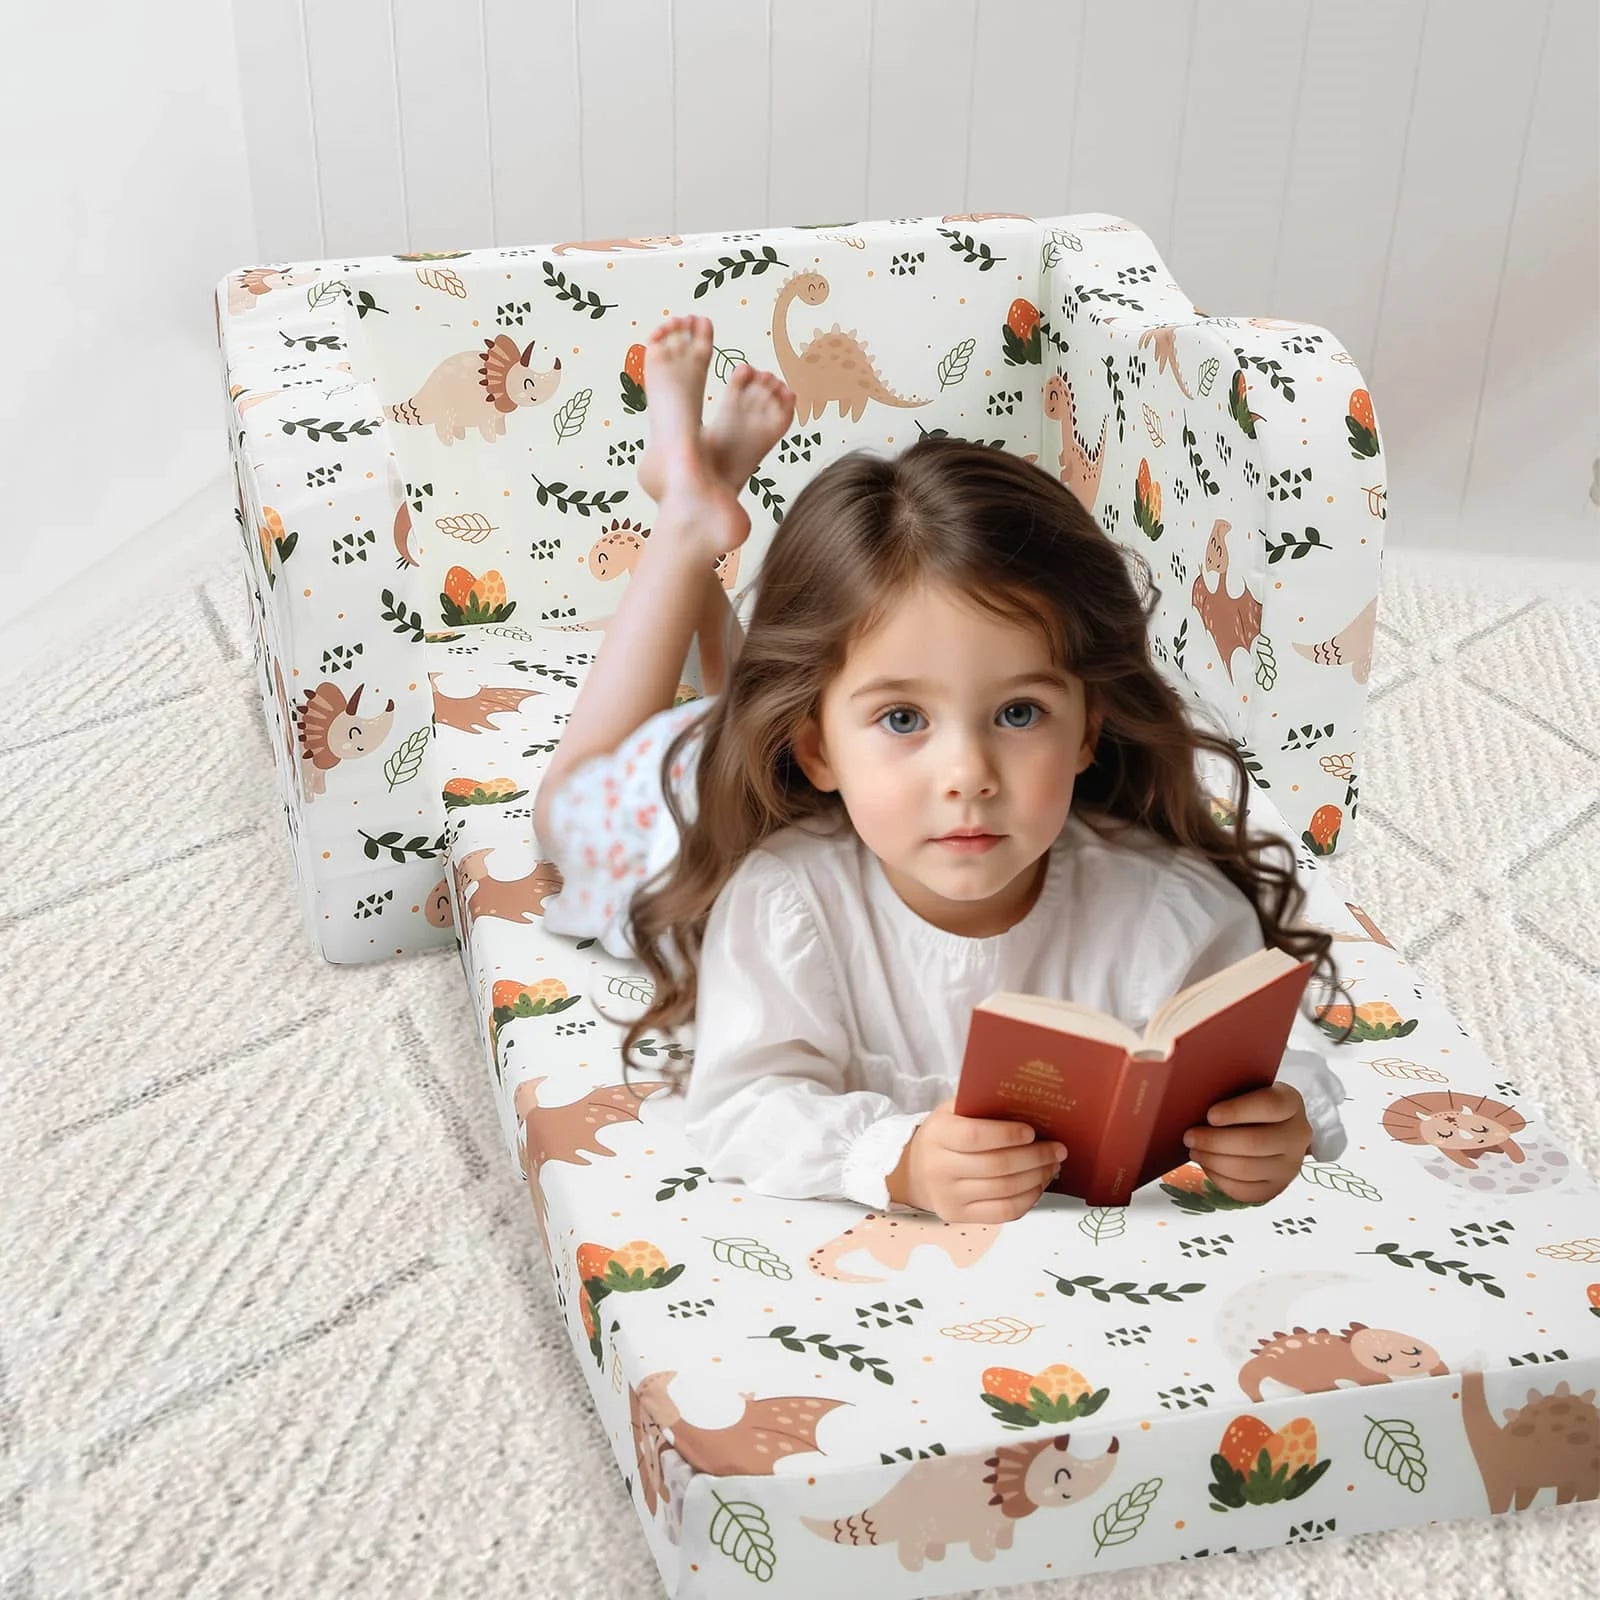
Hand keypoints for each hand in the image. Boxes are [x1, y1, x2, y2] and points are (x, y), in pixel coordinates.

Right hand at [885, 1097, 1065, 1222]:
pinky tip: (1038, 1184)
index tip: (1032, 1131)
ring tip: (1053, 1165)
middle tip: (1058, 1149)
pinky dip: (1029, 1199)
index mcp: (938, 1134)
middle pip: (997, 1166)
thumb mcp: (952, 1112)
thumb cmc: (944, 1135)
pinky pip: (1004, 1212)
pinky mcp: (960, 1216)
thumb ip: (980, 1107)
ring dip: (1037, 1177)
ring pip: (1005, 1190)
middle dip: (1035, 1157)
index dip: (1007, 1135)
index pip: (975, 1137)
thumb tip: (1028, 1105)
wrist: (915, 1171)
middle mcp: (939, 1168)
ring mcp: (950, 1196)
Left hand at [1183, 1082, 1310, 1203]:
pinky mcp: (1277, 1187)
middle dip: (1215, 1141)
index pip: (1269, 1106)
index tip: (1210, 1115)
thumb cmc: (1249, 1103)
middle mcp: (1297, 1135)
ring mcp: (1290, 1165)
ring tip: (1194, 1150)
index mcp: (1291, 1103)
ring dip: (1214, 1161)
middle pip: (1256, 1143)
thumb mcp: (1246, 1087)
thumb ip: (1229, 1090)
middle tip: (1189, 1136)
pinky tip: (1207, 1165)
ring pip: (1248, 1170)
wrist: (1271, 1126)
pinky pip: (1245, 1190)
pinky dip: (1220, 1179)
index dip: (1237, 1111)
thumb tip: (1195, 1099)